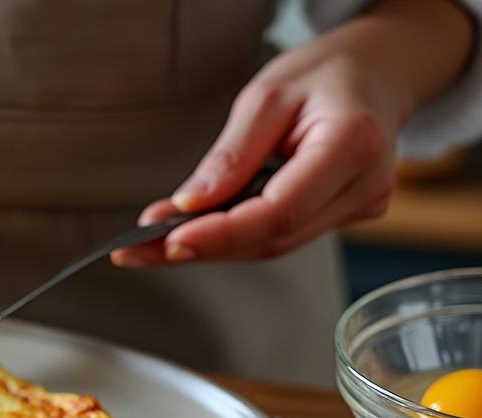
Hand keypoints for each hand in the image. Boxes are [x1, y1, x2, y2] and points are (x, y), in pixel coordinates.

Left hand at [112, 0, 472, 267]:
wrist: (376, 71)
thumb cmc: (326, 73)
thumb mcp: (267, 95)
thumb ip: (231, 154)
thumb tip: (190, 204)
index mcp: (353, 144)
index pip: (280, 210)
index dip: (221, 233)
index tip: (168, 240)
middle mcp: (366, 185)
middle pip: (273, 236)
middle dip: (203, 245)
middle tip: (138, 249)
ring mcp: (360, 205)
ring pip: (275, 243)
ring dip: (212, 246)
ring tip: (150, 244)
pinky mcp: (344, 214)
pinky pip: (282, 234)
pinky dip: (234, 236)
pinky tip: (192, 232)